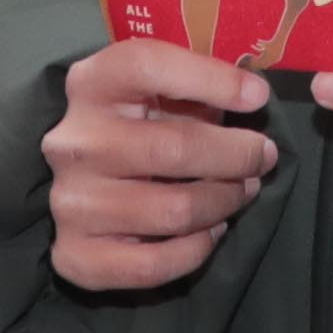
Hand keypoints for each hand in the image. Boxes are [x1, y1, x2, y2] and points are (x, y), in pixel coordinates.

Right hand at [45, 37, 273, 293]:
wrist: (82, 182)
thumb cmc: (136, 125)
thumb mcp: (159, 90)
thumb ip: (197, 86)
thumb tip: (252, 96)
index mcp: (90, 84)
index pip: (148, 67)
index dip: (211, 79)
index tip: (258, 97)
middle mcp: (72, 143)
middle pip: (174, 148)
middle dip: (237, 155)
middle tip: (263, 157)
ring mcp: (70, 202)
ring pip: (174, 210)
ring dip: (224, 202)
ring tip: (243, 191)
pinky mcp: (74, 255)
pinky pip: (153, 265)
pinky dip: (196, 250)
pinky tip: (211, 231)